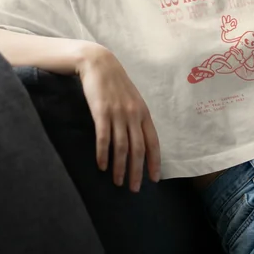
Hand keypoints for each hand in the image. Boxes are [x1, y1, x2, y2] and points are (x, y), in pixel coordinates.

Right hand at [75, 43, 160, 190]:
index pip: (153, 142)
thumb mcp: (132, 99)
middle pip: (138, 149)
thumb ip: (137, 117)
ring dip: (120, 167)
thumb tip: (140, 139)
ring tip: (117, 182)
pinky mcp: (101, 112)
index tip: (154, 179)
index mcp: (143, 113)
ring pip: (122, 147)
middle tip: (134, 189)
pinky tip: (102, 166)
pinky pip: (104, 137)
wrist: (99, 63)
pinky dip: (103, 153)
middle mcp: (133, 115)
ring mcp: (118, 113)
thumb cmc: (115, 84)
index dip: (154, 162)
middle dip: (137, 171)